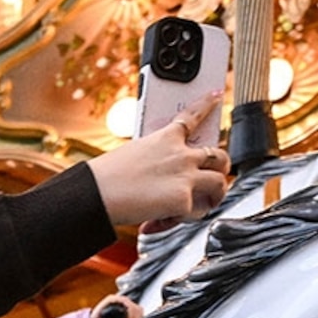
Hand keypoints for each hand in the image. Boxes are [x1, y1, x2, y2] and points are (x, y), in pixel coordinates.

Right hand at [86, 94, 226, 228]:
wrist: (96, 194)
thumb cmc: (105, 178)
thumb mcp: (133, 155)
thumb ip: (156, 160)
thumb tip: (165, 180)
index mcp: (166, 138)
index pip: (192, 115)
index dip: (206, 104)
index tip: (215, 95)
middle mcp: (181, 154)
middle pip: (218, 155)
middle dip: (222, 166)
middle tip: (217, 174)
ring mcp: (185, 176)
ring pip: (219, 183)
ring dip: (214, 195)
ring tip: (204, 203)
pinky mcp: (183, 200)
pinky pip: (196, 213)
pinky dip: (179, 220)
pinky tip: (158, 221)